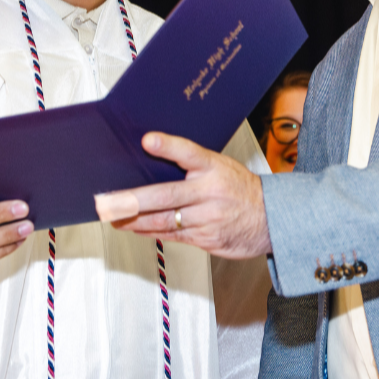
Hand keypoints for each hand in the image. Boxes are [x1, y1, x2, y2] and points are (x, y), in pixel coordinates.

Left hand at [97, 132, 271, 258]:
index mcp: (214, 167)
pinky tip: (135, 228)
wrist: (271, 219)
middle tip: (107, 201)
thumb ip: (190, 164)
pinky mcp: (206, 238)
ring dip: (134, 220)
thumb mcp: (220, 166)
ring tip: (113, 217)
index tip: (148, 140)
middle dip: (132, 200)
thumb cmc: (239, 188)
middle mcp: (210, 192)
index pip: (189, 152)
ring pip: (164, 220)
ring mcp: (208, 217)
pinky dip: (151, 232)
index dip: (168, 146)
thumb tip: (152, 155)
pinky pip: (173, 235)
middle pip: (166, 195)